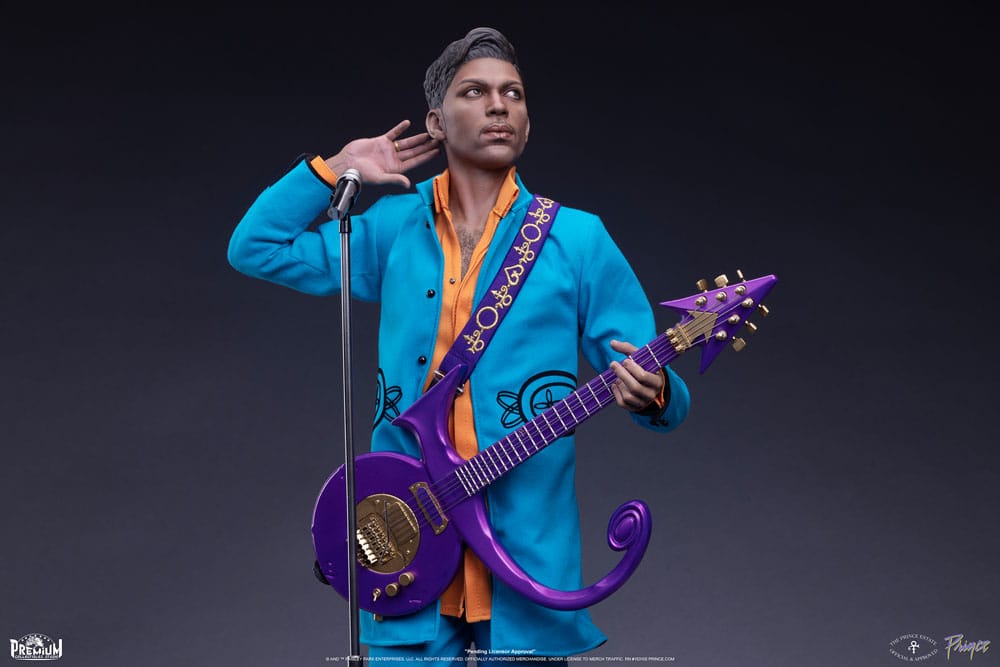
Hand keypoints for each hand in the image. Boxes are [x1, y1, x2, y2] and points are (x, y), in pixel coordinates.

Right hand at [324, 119, 439, 188]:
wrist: (347, 164)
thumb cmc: (362, 175)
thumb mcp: (380, 178)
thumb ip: (395, 179)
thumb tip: (408, 184)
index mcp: (396, 169)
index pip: (415, 161)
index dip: (426, 156)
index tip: (436, 151)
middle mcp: (394, 159)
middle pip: (413, 151)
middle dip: (425, 146)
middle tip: (437, 140)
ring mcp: (388, 150)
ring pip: (405, 143)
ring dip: (416, 138)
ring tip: (428, 133)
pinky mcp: (380, 141)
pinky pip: (392, 134)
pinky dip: (399, 129)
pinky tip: (407, 123)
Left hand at [608, 339, 663, 411]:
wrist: (648, 385)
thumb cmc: (644, 368)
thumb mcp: (641, 358)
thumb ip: (628, 348)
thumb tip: (612, 343)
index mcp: (657, 381)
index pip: (643, 376)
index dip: (632, 368)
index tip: (624, 361)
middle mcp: (652, 394)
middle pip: (635, 387)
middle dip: (622, 374)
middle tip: (613, 364)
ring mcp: (643, 402)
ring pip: (628, 396)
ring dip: (620, 384)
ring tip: (617, 376)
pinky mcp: (634, 408)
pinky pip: (623, 403)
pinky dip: (616, 393)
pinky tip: (615, 385)